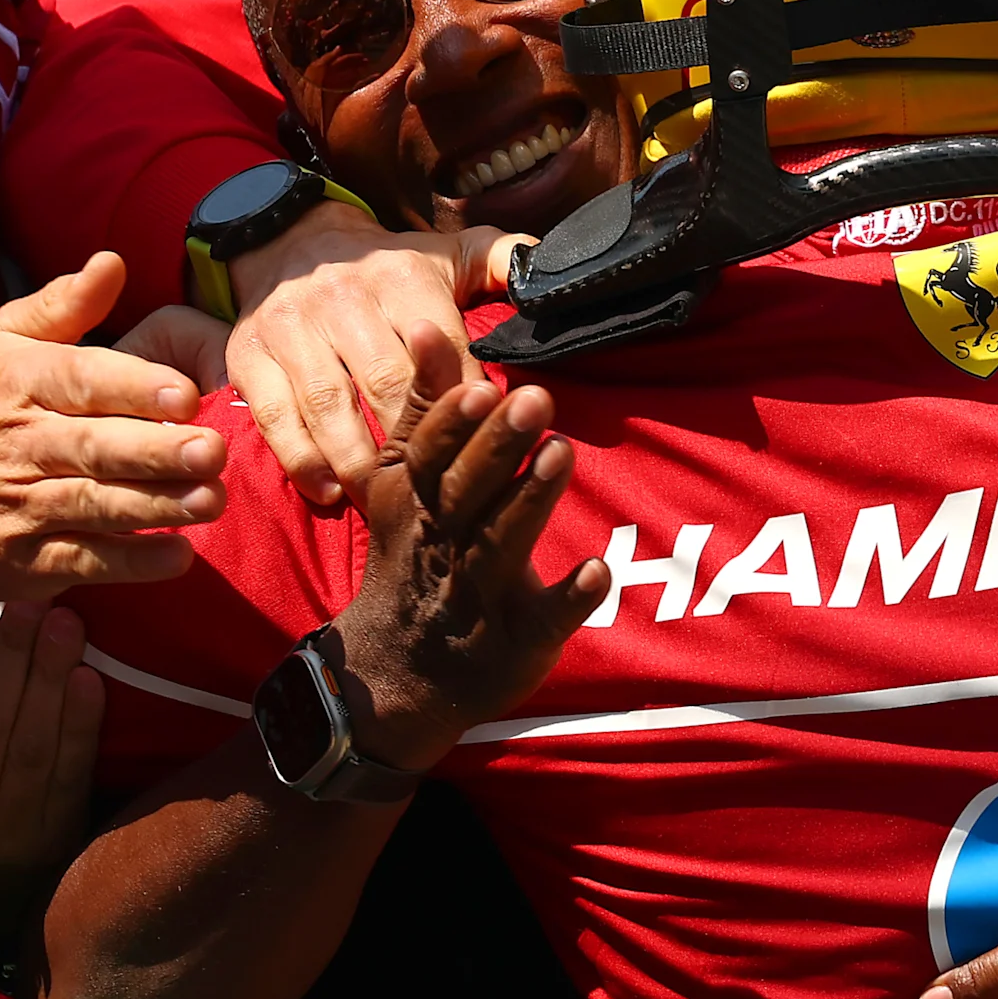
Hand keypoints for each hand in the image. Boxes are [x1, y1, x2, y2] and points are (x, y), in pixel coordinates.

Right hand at [0, 254, 225, 632]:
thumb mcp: (0, 345)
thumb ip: (62, 306)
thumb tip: (112, 262)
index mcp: (15, 382)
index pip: (79, 380)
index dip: (134, 387)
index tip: (187, 394)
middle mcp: (15, 444)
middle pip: (91, 448)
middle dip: (155, 452)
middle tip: (213, 451)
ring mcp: (17, 506)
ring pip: (92, 506)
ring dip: (155, 507)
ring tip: (212, 500)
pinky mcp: (23, 561)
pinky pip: (82, 561)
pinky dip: (130, 563)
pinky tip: (178, 556)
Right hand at [224, 199, 523, 505]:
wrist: (285, 239)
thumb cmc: (385, 267)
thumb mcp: (448, 254)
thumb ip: (505, 261)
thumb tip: (556, 272)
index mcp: (400, 277)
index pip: (442, 348)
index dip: (466, 399)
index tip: (490, 440)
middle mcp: (343, 298)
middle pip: (385, 382)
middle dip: (416, 441)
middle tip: (444, 492)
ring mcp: (290, 327)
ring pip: (328, 405)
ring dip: (358, 461)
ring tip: (385, 501)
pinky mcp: (248, 355)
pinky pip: (275, 417)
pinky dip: (301, 460)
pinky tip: (329, 492)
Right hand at [331, 325, 608, 771]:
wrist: (399, 672)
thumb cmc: (417, 552)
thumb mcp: (409, 483)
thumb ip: (428, 408)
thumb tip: (431, 326)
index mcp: (419, 504)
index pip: (430, 458)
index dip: (451, 425)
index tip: (477, 385)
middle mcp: (445, 545)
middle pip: (468, 493)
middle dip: (496, 448)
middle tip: (534, 398)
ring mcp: (481, 596)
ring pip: (503, 545)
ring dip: (530, 501)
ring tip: (561, 452)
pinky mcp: (520, 640)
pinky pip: (547, 619)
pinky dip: (570, 597)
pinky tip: (598, 569)